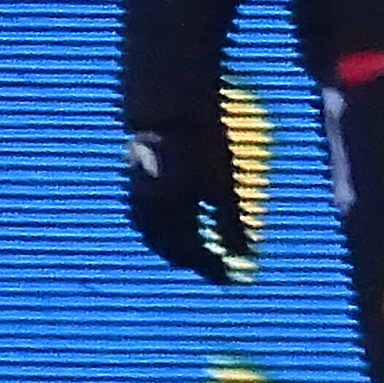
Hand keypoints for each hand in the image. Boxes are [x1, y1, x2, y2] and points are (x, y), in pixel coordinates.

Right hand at [123, 110, 249, 282]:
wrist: (168, 104)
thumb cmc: (200, 144)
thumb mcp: (222, 184)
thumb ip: (231, 223)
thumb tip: (247, 255)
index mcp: (166, 216)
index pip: (189, 255)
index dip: (211, 268)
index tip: (231, 278)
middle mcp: (146, 210)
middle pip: (170, 247)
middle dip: (193, 259)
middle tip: (216, 267)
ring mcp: (137, 194)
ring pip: (156, 233)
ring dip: (177, 245)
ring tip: (200, 250)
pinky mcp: (136, 179)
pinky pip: (149, 215)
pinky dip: (167, 227)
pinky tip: (182, 221)